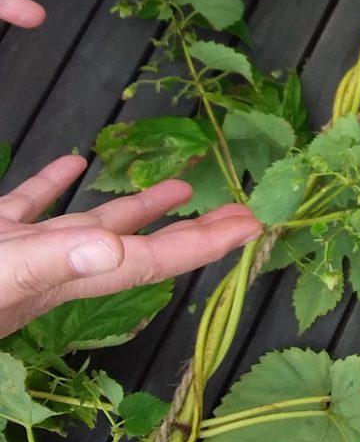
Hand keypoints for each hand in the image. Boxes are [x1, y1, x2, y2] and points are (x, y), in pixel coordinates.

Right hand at [0, 155, 260, 337]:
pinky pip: (34, 206)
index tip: (251, 226)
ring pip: (92, 224)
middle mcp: (53, 266)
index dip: (204, 245)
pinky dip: (55, 186)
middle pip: (138, 246)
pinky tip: (73, 164)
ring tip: (182, 186)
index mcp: (65, 277)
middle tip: (238, 212)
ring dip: (136, 207)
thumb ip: (47, 262)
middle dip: (190, 231)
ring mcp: (22, 250)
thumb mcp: (0, 273)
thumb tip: (110, 247)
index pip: (151, 261)